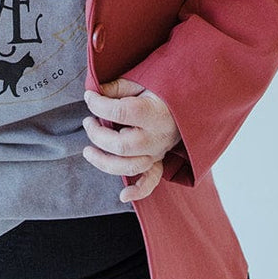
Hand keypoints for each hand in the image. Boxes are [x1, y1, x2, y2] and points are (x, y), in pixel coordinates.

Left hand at [82, 79, 181, 201]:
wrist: (190, 104)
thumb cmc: (163, 91)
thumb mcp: (143, 81)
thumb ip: (118, 88)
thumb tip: (95, 92)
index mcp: (154, 113)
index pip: (120, 113)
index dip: (98, 105)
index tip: (89, 96)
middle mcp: (157, 137)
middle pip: (122, 145)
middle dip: (97, 135)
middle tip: (87, 121)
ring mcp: (158, 152)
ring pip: (130, 166)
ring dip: (105, 162)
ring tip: (88, 150)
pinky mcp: (158, 161)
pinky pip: (151, 181)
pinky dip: (138, 191)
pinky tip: (123, 196)